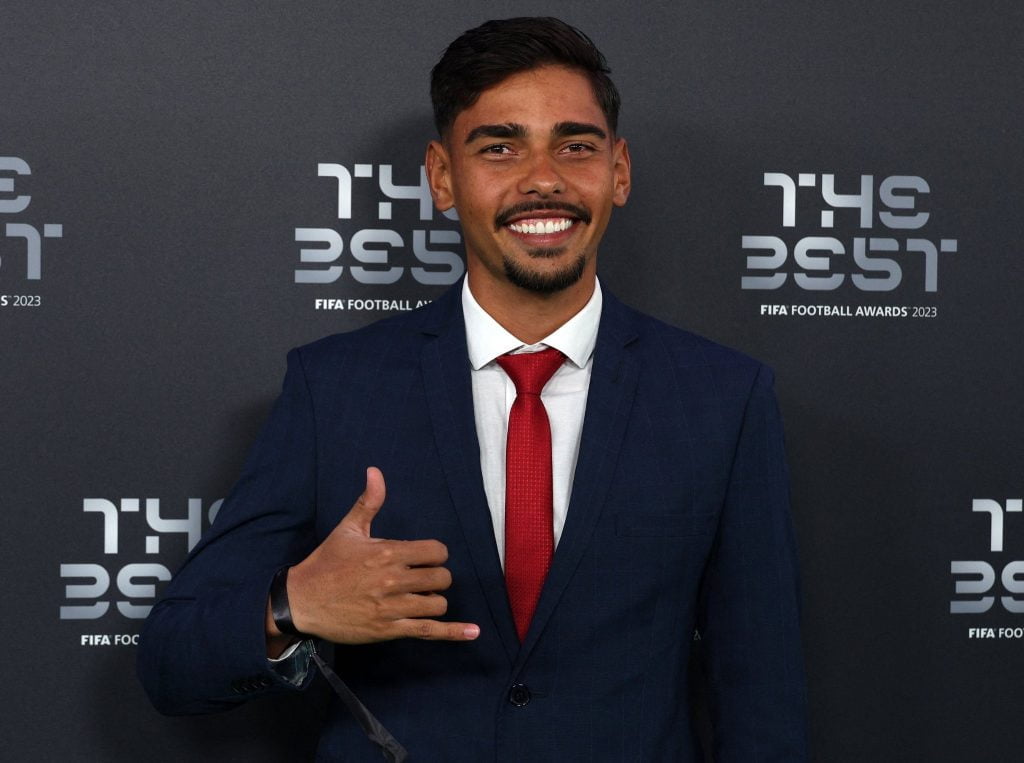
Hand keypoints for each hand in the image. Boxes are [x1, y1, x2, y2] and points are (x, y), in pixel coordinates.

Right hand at [269, 467, 479, 645]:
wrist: (302, 600)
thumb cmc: (326, 563)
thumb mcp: (348, 529)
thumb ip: (369, 501)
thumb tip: (375, 471)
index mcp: (388, 552)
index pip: (436, 551)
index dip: (435, 554)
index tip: (425, 558)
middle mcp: (394, 580)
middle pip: (441, 578)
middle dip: (437, 577)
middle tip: (422, 578)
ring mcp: (392, 607)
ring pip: (437, 603)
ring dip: (434, 600)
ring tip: (420, 597)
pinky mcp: (388, 630)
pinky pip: (428, 631)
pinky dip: (453, 632)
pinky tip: (472, 632)